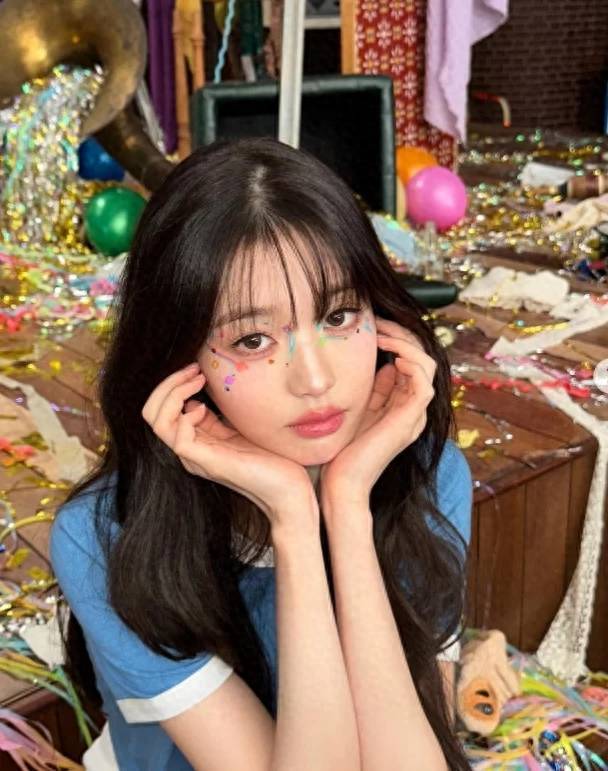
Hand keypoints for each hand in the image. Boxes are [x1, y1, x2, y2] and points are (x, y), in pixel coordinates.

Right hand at [141, 363, 318, 529]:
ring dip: (173, 393)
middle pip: (152, 413)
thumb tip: (197, 399)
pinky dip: (184, 416)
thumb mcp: (237, 429)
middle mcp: (189, 449)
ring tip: (198, 380)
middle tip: (194, 370)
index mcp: (195, 440)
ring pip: (158, 422)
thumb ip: (216, 418)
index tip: (197, 369)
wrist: (288, 489)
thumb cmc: (270, 458)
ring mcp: (195, 457)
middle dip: (168, 384)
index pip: (162, 409)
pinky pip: (177, 439)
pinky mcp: (207, 462)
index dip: (174, 384)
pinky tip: (204, 408)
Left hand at [320, 317, 435, 518]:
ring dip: (404, 343)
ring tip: (381, 334)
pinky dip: (410, 363)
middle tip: (377, 322)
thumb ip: (373, 390)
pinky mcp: (410, 421)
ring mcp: (414, 415)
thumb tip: (383, 365)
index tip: (372, 325)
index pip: (410, 361)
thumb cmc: (342, 451)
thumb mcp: (358, 410)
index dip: (395, 338)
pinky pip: (423, 382)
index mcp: (401, 405)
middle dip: (400, 335)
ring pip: (426, 365)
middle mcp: (412, 409)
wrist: (341, 484)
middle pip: (421, 358)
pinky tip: (389, 356)